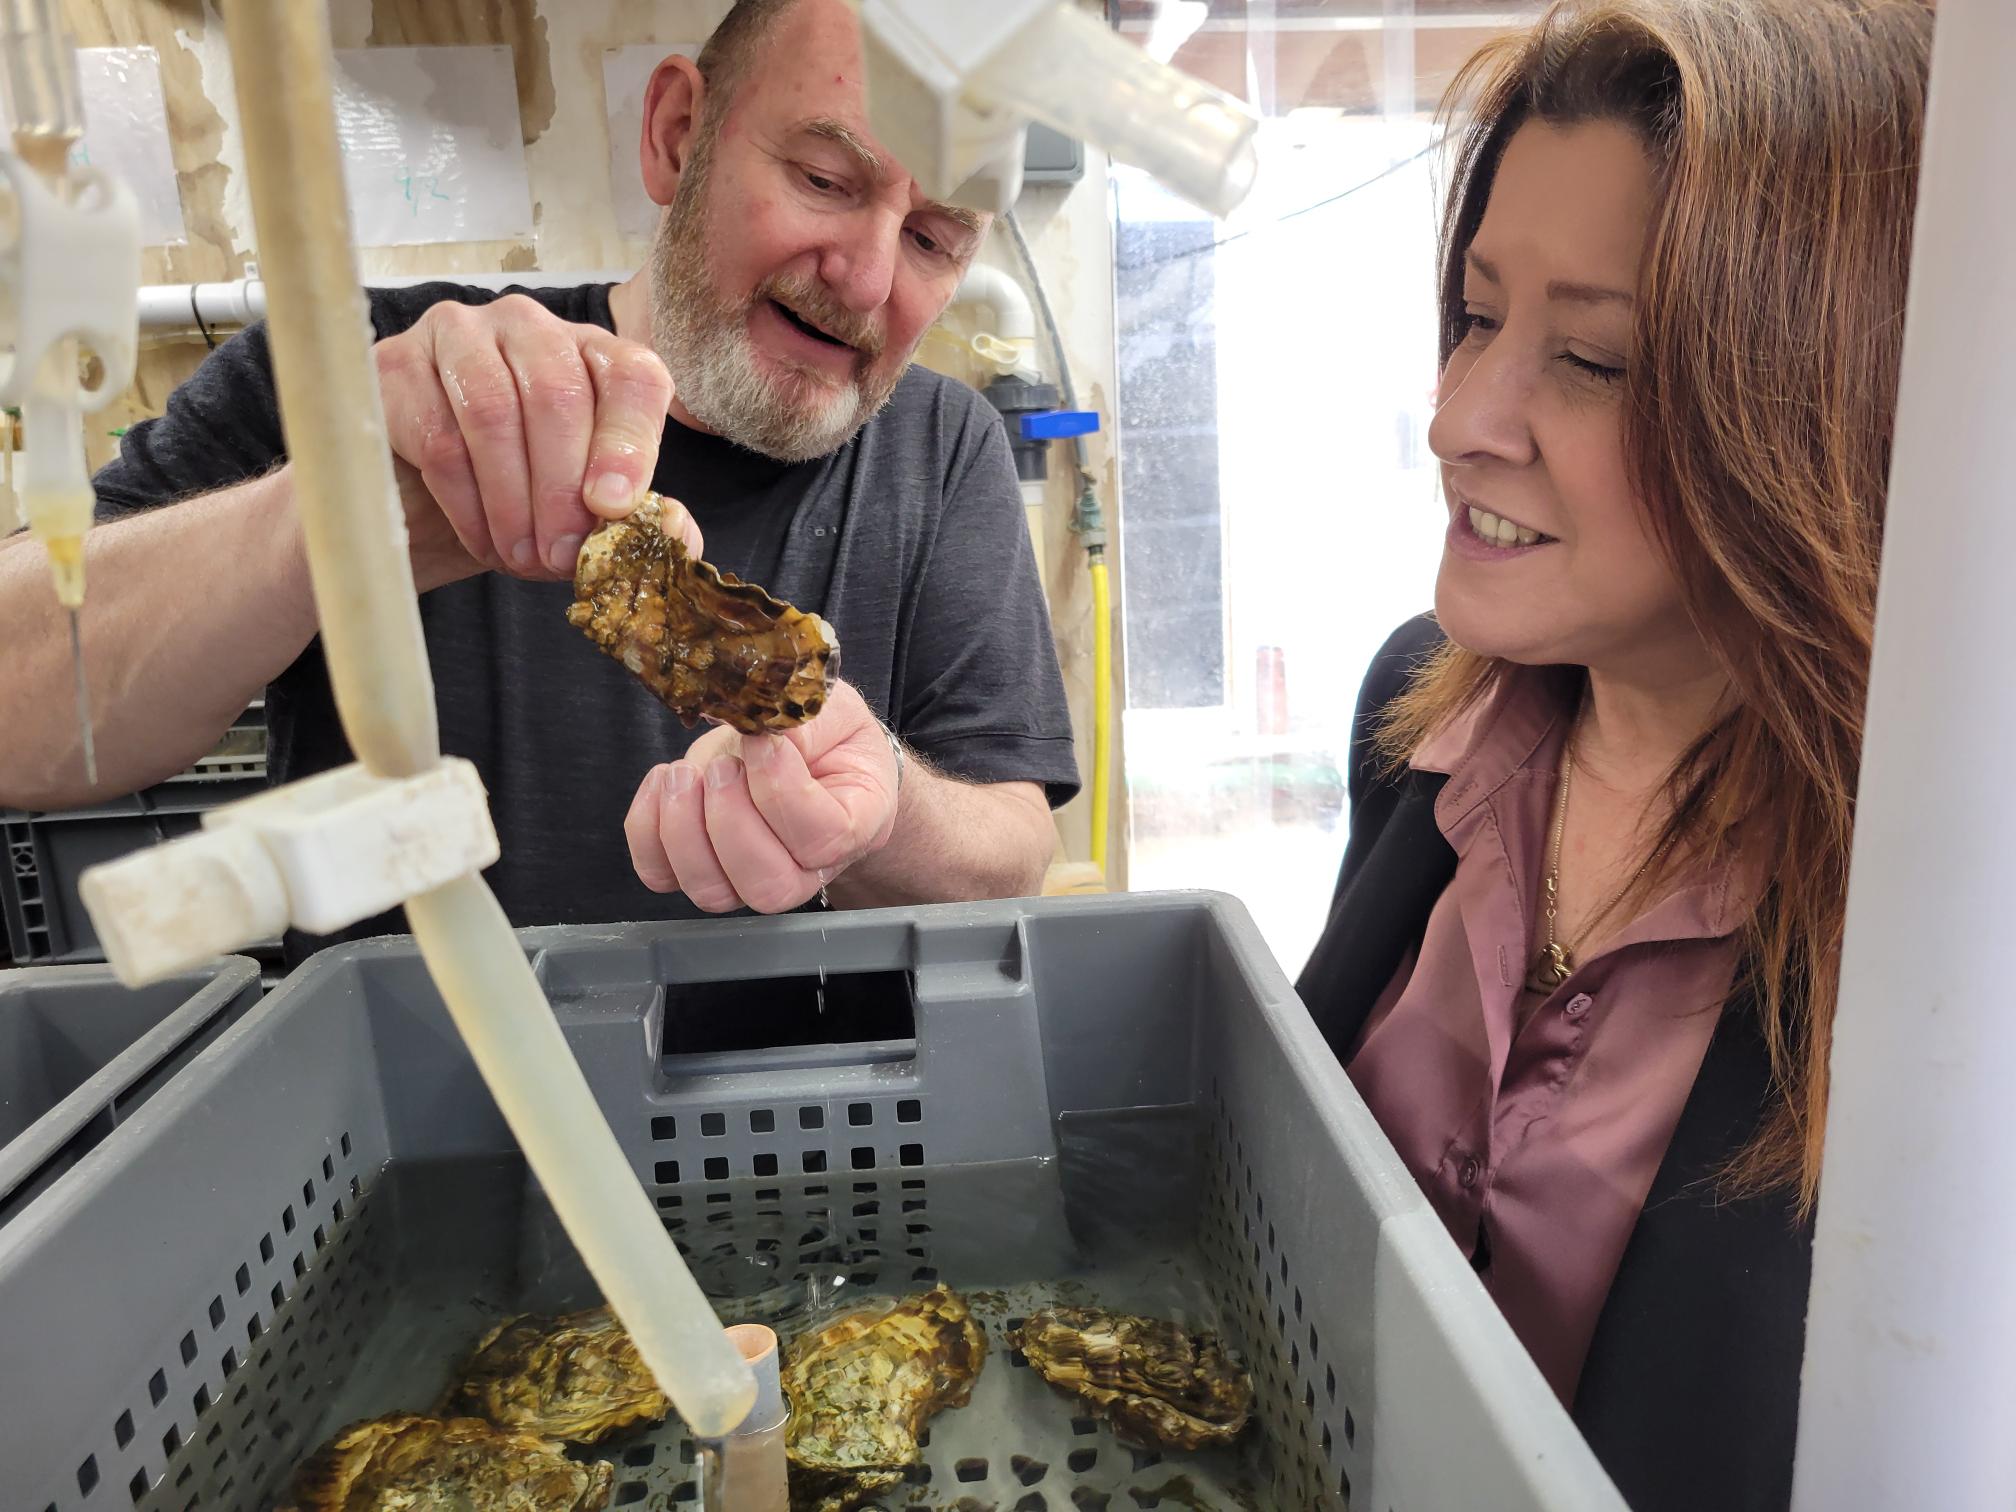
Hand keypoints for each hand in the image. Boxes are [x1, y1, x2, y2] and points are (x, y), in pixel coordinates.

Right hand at [373, 294, 698, 587]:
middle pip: (558, 396)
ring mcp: (461, 335)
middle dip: (562, 490)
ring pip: (494, 413)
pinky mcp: (399, 364)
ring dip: (512, 501)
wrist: (426, 500)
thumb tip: (678, 535)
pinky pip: (438, 436)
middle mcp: (533, 328)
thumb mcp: (588, 510)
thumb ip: (642, 520)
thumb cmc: (526, 495)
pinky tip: (482, 540)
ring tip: (521, 557)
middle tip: (559, 556)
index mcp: (597, 355)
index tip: (614, 509)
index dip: (628, 445)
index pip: (633, 378)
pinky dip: (466, 503)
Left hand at [624, 680, 902, 913]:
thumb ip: (802, 720)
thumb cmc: (827, 733)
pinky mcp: (699, 868)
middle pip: (767, 886)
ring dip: (684, 828)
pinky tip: (663, 781)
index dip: (783, 791)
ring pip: (711, 891)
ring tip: (685, 773)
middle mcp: (806, 870)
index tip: (762, 741)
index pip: (823, 839)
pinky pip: (660, 874)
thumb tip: (755, 730)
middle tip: (722, 765)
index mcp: (856, 827)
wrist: (803, 752)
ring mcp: (748, 878)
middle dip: (730, 821)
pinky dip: (648, 828)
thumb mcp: (831, 710)